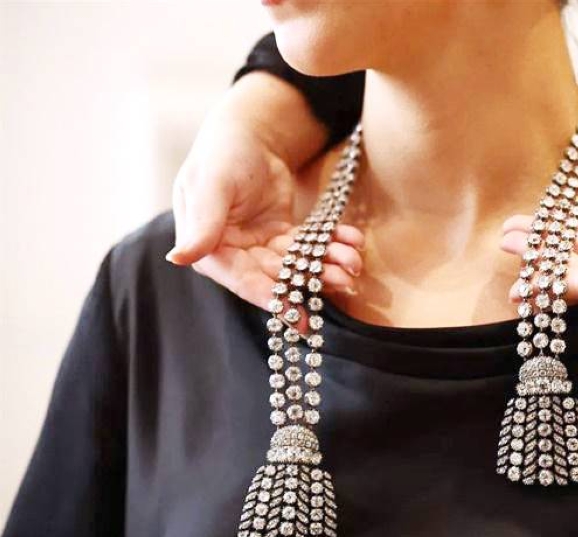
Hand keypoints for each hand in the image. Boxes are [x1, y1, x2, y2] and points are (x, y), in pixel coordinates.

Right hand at [168, 72, 363, 309]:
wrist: (247, 134)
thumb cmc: (222, 155)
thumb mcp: (212, 186)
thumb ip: (203, 223)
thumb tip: (178, 257)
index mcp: (210, 250)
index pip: (242, 281)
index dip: (271, 298)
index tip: (299, 316)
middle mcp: (235, 255)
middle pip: (276, 277)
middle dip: (311, 280)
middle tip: (345, 281)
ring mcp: (260, 247)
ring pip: (297, 265)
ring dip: (327, 265)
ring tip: (354, 262)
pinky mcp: (282, 237)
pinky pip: (310, 247)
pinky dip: (332, 245)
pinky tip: (353, 241)